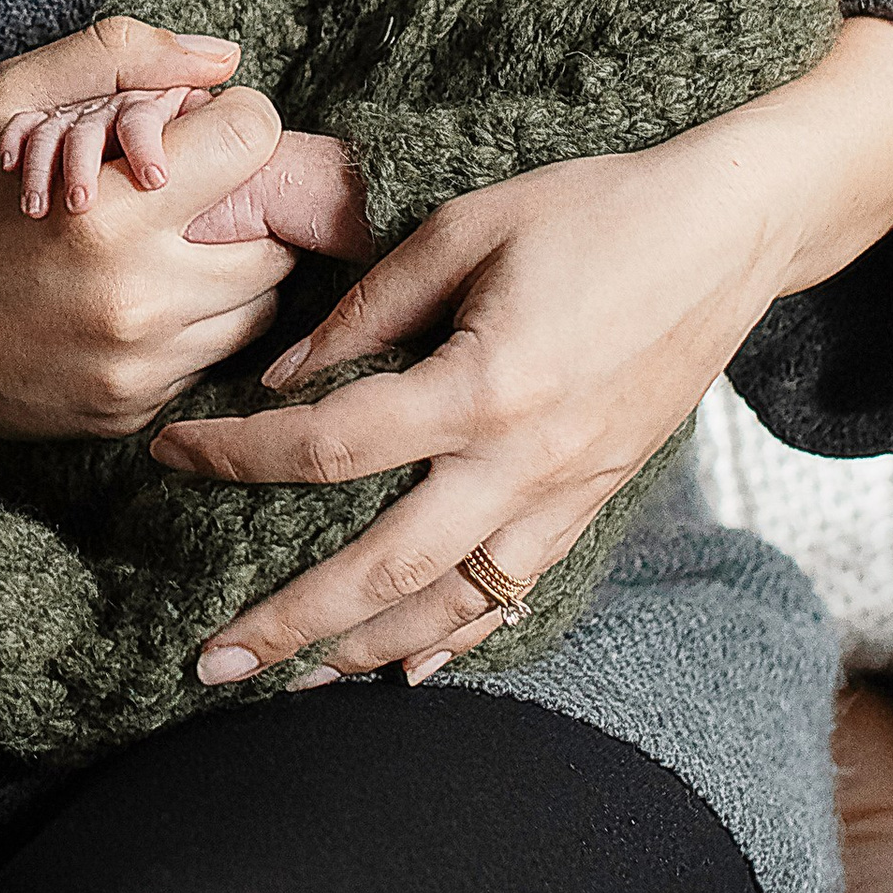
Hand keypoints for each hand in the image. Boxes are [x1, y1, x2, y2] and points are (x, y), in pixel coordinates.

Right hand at [0, 16, 297, 441]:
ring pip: (259, 305)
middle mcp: (137, 299)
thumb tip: (223, 59)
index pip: (251, 143)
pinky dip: (191, 323)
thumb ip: (116, 56)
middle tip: (188, 193)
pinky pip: (213, 356)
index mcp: (110, 214)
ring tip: (165, 246)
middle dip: (241, 204)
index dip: (235, 123)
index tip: (204, 130)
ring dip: (227, 269)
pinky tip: (135, 300)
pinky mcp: (137, 408)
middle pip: (274, 236)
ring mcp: (141, 365)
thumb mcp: (8, 100)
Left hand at [153, 139, 778, 684]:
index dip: (238, 455)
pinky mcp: (594, 499)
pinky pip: (515, 591)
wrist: (723, 233)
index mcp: (483, 387)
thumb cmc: (589, 210)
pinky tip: (408, 670)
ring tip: (291, 682)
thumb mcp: (462, 229)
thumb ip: (368, 308)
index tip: (169, 451)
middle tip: (212, 662)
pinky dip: (458, 638)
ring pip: (454, 605)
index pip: (329, 444)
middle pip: (386, 568)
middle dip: (292, 622)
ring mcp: (566, 493)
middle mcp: (525, 462)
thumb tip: (285, 377)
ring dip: (366, 651)